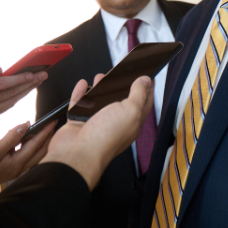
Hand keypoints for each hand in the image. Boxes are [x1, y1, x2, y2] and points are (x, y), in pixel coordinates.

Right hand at [0, 64, 46, 124]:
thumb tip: (2, 71)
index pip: (2, 84)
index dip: (19, 79)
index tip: (33, 74)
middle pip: (10, 93)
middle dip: (29, 84)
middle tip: (43, 75)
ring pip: (11, 101)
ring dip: (26, 91)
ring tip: (38, 81)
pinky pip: (7, 106)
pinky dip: (17, 97)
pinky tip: (26, 89)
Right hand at [0, 120, 54, 214]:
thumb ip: (11, 138)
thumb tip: (26, 125)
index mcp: (18, 164)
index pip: (36, 144)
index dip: (45, 131)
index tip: (53, 120)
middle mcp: (20, 168)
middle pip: (40, 151)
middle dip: (47, 137)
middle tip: (53, 123)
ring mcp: (15, 170)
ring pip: (33, 154)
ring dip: (39, 142)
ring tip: (42, 129)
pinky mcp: (10, 169)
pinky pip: (25, 156)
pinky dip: (28, 146)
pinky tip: (24, 138)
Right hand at [41, 73, 153, 189]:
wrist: (78, 154)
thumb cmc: (105, 138)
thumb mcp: (130, 111)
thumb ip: (138, 94)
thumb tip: (145, 81)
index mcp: (132, 122)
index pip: (144, 103)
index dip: (147, 89)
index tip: (148, 76)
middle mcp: (115, 123)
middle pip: (120, 101)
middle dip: (122, 86)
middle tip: (123, 73)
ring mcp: (96, 123)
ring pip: (99, 102)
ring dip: (100, 89)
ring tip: (101, 77)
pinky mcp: (79, 123)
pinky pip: (79, 105)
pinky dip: (80, 94)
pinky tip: (83, 85)